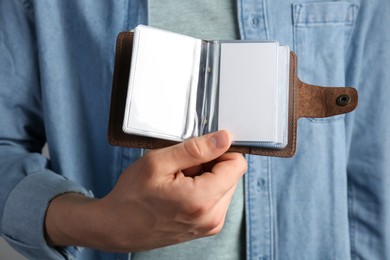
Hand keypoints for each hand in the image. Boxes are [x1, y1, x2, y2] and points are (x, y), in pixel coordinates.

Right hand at [45, 130, 246, 251]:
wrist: (117, 226)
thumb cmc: (131, 197)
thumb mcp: (159, 163)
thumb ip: (196, 149)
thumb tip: (224, 139)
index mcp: (203, 200)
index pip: (237, 165)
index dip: (220, 151)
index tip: (200, 151)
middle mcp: (212, 217)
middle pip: (231, 175)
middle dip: (210, 165)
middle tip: (181, 169)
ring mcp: (210, 225)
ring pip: (224, 186)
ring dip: (205, 178)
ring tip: (178, 182)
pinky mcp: (206, 227)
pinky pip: (215, 198)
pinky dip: (202, 189)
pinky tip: (180, 191)